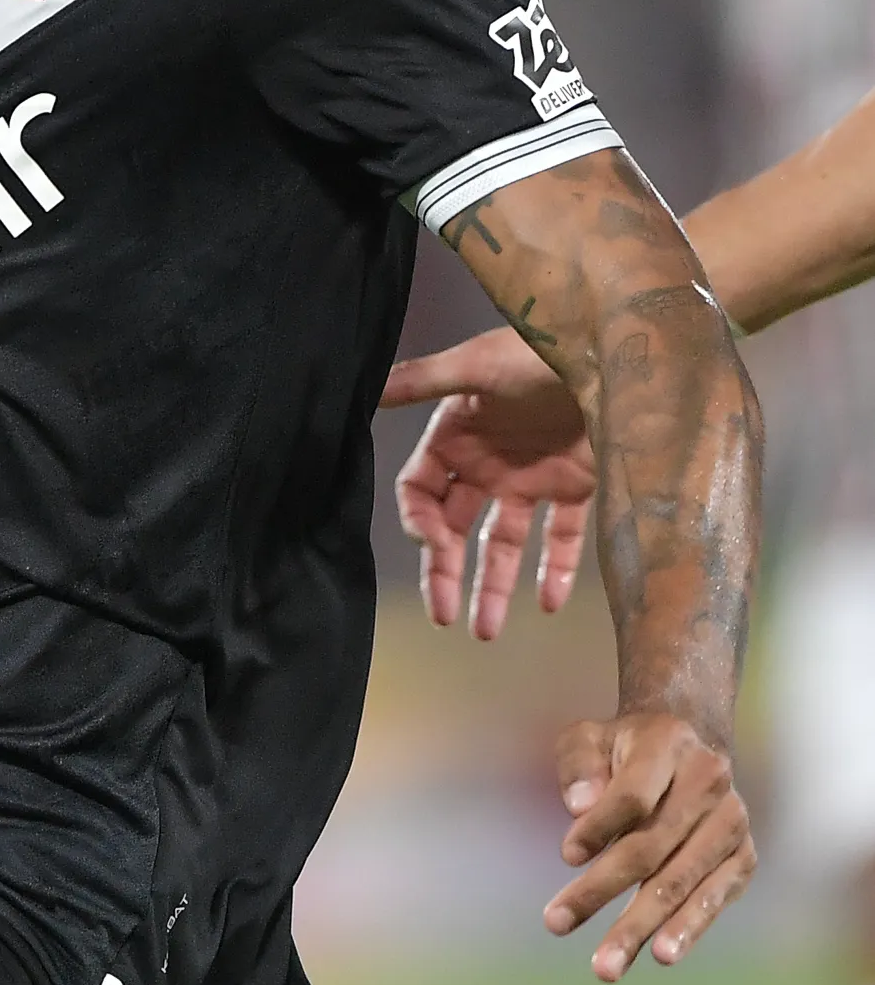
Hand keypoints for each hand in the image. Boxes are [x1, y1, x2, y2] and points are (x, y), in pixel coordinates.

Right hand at [382, 325, 592, 636]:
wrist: (618, 354)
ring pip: (504, 544)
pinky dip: (556, 571)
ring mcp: (532, 479)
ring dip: (494, 586)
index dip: (419, 523)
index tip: (432, 546)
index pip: (421, 492)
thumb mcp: (475, 366)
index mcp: (456, 436)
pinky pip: (562, 539)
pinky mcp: (576, 488)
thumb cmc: (539, 354)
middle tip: (444, 616)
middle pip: (455, 528)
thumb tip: (366, 391)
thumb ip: (422, 383)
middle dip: (446, 572)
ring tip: (485, 631)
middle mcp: (488, 464)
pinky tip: (547, 603)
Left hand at [546, 710, 754, 977]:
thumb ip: (579, 767)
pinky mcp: (744, 857)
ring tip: (608, 962)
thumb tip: (579, 808)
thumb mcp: (589, 736)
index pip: (634, 795)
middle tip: (557, 924)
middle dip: (602, 890)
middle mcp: (709, 783)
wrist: (690, 741)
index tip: (566, 856)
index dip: (600, 827)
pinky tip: (662, 952)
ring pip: (681, 880)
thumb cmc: (625, 746)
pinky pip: (714, 897)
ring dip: (641, 924)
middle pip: (652, 846)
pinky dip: (688, 927)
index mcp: (667, 745)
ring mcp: (732, 823)